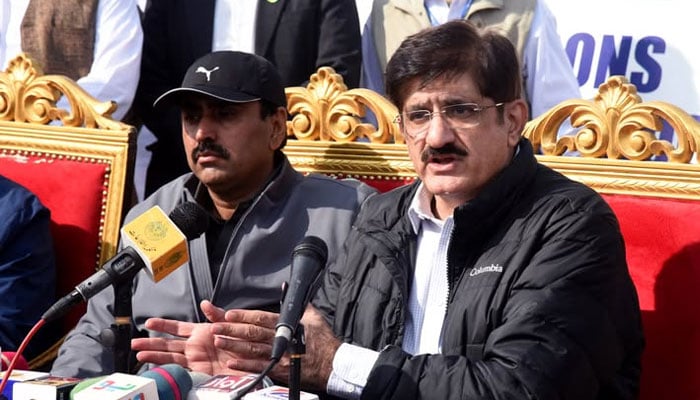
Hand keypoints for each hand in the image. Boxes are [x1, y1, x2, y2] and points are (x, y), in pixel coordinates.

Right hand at [132, 300, 240, 374]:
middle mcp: (196, 347)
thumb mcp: (230, 326)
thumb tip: (205, 303)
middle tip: (134, 342)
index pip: (178, 327)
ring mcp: (196, 360)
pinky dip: (167, 368)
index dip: (163, 325)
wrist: (255, 363)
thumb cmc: (245, 344)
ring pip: (170, 357)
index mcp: (202, 333)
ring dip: (154, 355)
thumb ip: (218, 316)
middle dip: (151, 343)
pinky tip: (154, 367)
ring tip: (139, 354)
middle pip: (168, 344)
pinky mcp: (200, 372)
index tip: (149, 322)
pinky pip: (180, 369)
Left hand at [215, 306, 340, 391]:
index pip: (260, 318)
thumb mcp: (313, 316)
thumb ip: (299, 303)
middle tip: (215, 327)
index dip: (244, 315)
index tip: (228, 314)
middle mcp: (280, 338)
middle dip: (232, 329)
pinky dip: (245, 366)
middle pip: (252, 332)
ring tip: (218, 342)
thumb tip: (288, 287)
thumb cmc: (323, 340)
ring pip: (252, 349)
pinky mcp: (279, 369)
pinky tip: (232, 363)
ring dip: (234, 345)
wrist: (332, 363)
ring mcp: (279, 355)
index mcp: (286, 324)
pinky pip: (259, 367)